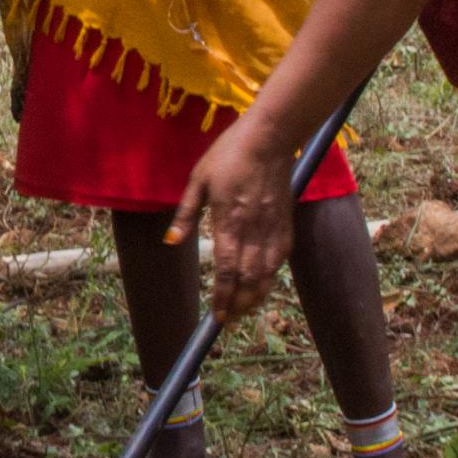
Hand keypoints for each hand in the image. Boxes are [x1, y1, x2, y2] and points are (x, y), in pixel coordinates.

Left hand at [169, 116, 295, 321]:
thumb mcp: (198, 179)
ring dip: (256, 295)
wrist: (269, 137)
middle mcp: (253, 229)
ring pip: (267, 273)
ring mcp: (272, 227)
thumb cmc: (229, 154)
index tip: (217, 315)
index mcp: (228, 220)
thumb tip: (171, 242)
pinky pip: (280, 257)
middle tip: (228, 320)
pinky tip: (263, 281)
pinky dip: (271, 275)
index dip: (221, 295)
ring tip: (244, 309)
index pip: (225, 269)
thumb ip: (186, 214)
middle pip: (248, 278)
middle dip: (239, 303)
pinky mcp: (286, 222)